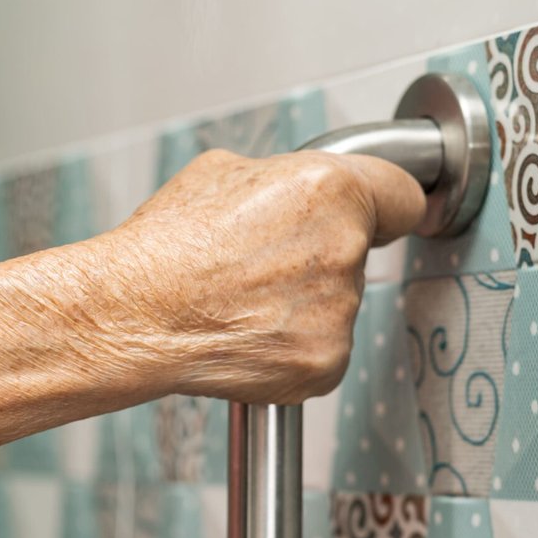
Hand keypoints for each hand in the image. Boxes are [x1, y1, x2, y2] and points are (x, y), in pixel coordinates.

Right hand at [91, 148, 425, 404]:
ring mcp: (338, 312)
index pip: (403, 196)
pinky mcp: (323, 363)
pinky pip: (320, 350)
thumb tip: (290, 192)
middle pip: (356, 254)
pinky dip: (290, 349)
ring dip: (301, 305)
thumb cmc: (166, 247)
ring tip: (240, 300)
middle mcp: (344, 249)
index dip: (385, 205)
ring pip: (335, 305)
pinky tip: (246, 334)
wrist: (134, 314)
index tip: (386, 217)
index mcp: (331, 191)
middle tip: (261, 264)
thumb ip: (278, 180)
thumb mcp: (221, 173)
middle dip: (319, 258)